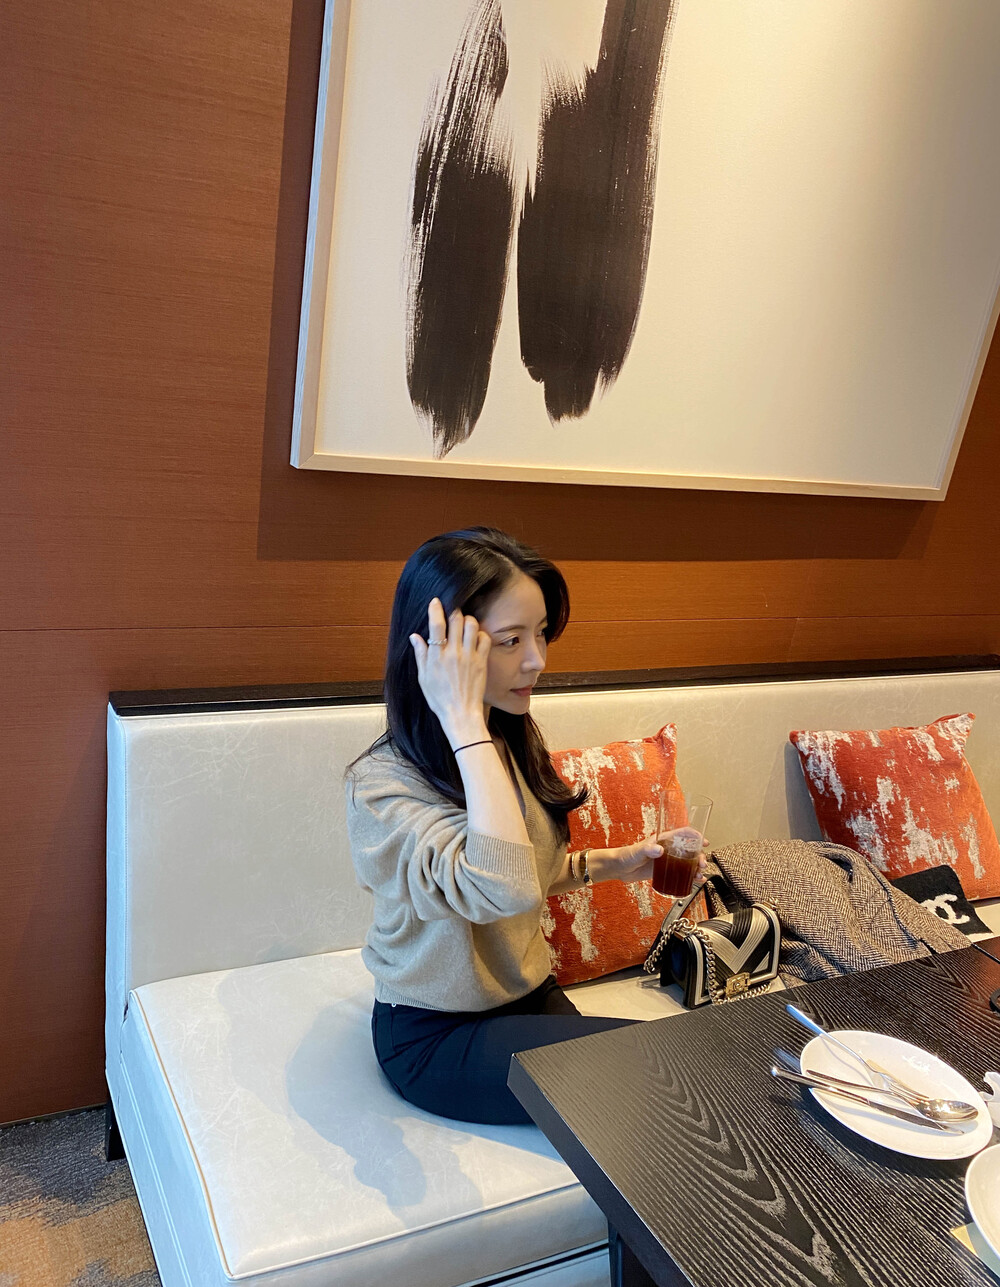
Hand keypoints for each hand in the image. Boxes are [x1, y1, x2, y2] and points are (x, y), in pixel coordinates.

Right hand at [409, 598, 491, 743]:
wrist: (460, 714)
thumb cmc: (440, 699)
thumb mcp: (424, 678)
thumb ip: (420, 655)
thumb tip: (415, 636)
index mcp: (436, 656)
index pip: (436, 625)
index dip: (435, 609)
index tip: (436, 601)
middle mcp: (453, 653)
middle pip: (456, 619)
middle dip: (453, 612)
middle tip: (452, 614)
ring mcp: (469, 656)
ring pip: (472, 624)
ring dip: (467, 620)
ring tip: (464, 625)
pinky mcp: (481, 661)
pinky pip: (485, 638)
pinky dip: (480, 634)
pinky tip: (475, 638)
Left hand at [599, 832, 708, 886]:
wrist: (619, 869)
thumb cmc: (626, 855)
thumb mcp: (638, 852)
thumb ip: (647, 850)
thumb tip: (659, 850)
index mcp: (662, 839)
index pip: (682, 834)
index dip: (695, 836)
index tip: (703, 841)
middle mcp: (667, 848)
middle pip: (689, 849)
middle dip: (698, 856)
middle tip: (702, 864)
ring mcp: (667, 860)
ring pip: (687, 862)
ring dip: (696, 867)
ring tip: (700, 874)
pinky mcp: (665, 870)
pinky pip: (680, 872)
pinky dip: (690, 876)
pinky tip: (695, 881)